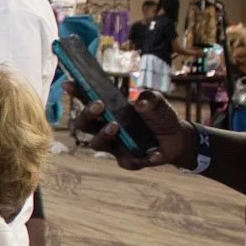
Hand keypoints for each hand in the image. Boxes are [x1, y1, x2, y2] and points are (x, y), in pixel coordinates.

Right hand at [67, 84, 195, 170]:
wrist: (176, 137)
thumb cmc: (159, 116)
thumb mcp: (157, 101)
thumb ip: (150, 98)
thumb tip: (140, 102)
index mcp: (110, 111)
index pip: (88, 101)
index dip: (77, 93)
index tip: (68, 84)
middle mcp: (106, 128)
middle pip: (84, 125)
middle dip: (87, 114)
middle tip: (98, 105)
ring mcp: (115, 146)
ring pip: (96, 144)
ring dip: (103, 134)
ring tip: (115, 126)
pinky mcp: (128, 161)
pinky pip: (128, 161)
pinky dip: (142, 158)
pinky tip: (154, 154)